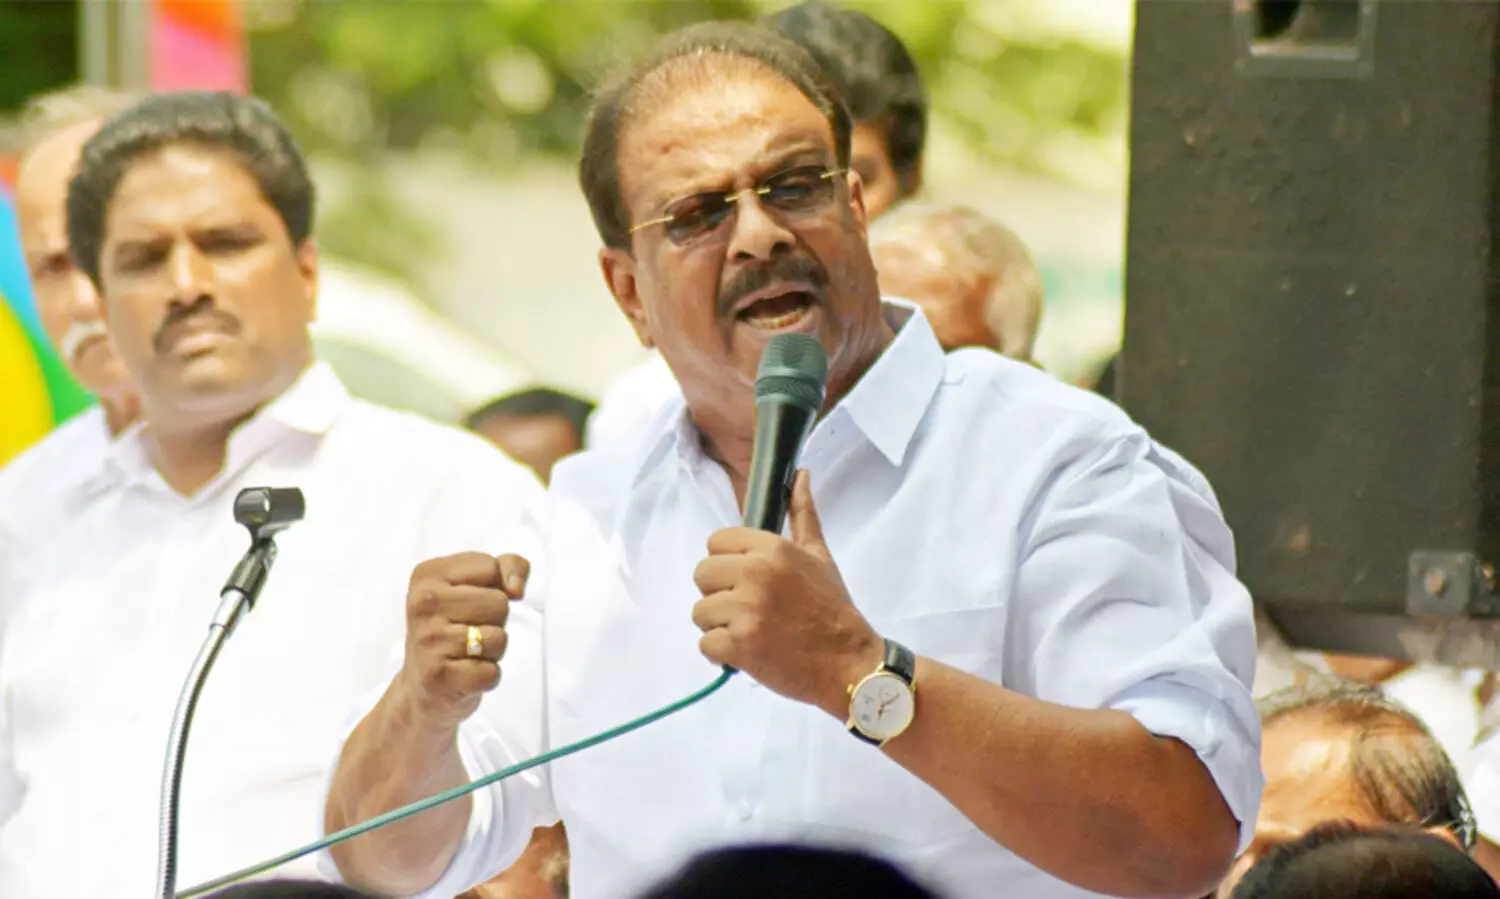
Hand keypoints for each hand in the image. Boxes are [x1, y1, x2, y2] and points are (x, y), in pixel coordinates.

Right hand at [396, 552, 530, 731]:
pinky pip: (491, 671)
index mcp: (428, 575)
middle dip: (495, 620)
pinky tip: (466, 675)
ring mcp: (429, 641)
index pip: (490, 567)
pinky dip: (487, 676)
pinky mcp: (439, 677)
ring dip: (493, 650)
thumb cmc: (453, 630)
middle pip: (499, 602)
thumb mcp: (474, 587)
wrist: (421, 687)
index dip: (494, 587)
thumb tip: (517, 587)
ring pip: (498, 638)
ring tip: (467, 653)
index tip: (472, 603)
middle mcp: (423, 604)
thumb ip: (506, 567)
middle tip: (469, 632)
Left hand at [692, 470, 880, 714]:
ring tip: (753, 632)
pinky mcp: (739, 646)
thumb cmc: (832, 607)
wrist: (848, 663)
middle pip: (702, 574)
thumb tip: (799, 474)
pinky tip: (749, 652)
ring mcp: (745, 610)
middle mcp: (755, 572)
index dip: (728, 563)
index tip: (748, 580)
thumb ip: (802, 514)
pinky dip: (723, 654)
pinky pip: (705, 644)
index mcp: (771, 547)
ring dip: (721, 626)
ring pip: (700, 612)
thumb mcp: (820, 554)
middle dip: (720, 594)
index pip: (715, 542)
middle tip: (750, 609)